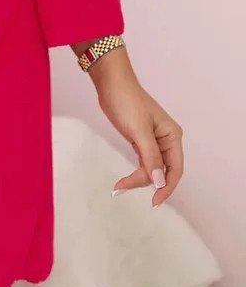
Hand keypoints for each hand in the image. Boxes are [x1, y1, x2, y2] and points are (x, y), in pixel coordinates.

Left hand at [95, 71, 183, 206]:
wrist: (111, 84)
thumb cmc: (127, 101)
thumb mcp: (139, 130)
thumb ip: (150, 156)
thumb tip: (159, 182)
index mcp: (172, 136)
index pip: (175, 170)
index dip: (167, 188)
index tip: (154, 202)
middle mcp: (167, 140)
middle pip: (162, 172)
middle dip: (146, 183)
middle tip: (123, 189)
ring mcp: (154, 141)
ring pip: (151, 168)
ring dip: (138, 179)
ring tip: (120, 186)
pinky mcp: (141, 140)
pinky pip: (143, 162)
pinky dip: (135, 171)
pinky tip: (125, 180)